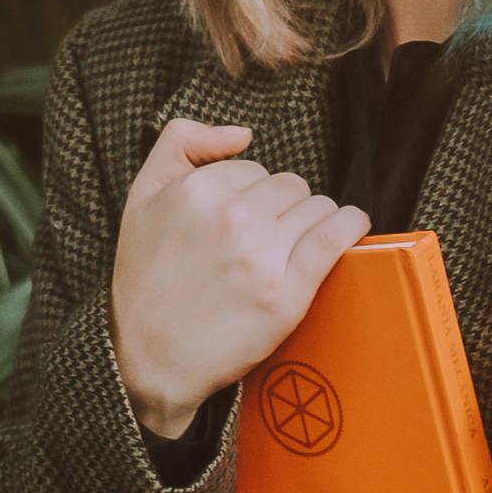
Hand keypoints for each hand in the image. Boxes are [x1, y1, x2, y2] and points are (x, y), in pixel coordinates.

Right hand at [109, 114, 367, 439]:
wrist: (147, 359)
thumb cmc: (144, 280)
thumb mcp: (140, 198)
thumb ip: (180, 143)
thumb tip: (242, 133)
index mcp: (197, 191)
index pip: (253, 168)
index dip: (249, 193)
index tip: (240, 219)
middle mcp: (232, 219)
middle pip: (289, 185)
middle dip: (282, 206)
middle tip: (265, 237)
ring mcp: (262, 257)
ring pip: (316, 206)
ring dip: (313, 219)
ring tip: (295, 243)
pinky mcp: (287, 294)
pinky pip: (335, 236)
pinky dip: (350, 225)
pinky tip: (351, 225)